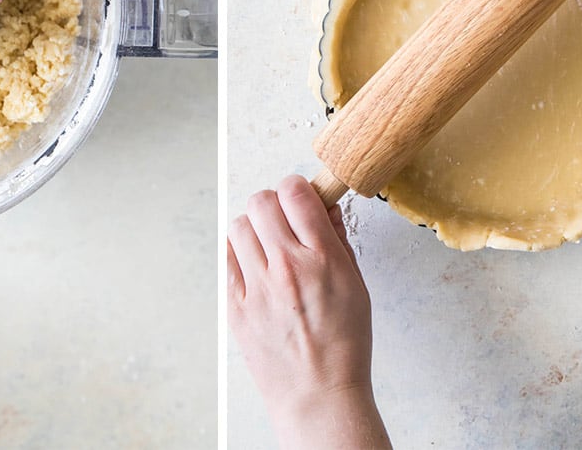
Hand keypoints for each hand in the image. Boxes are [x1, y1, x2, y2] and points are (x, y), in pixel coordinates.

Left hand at [228, 175, 390, 449]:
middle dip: (272, 204)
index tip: (299, 195)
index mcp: (322, 259)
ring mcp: (256, 286)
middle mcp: (286, 267)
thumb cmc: (344, 344)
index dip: (296, 187)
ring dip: (252, 228)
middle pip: (261, 202)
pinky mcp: (235, 305)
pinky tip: (252, 265)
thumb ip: (337, 240)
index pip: (296, 193)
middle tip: (281, 220)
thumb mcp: (356, 285)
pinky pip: (225, 258)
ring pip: (238, 225)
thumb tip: (324, 206)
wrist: (318, 394)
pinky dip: (237, 253)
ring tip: (265, 245)